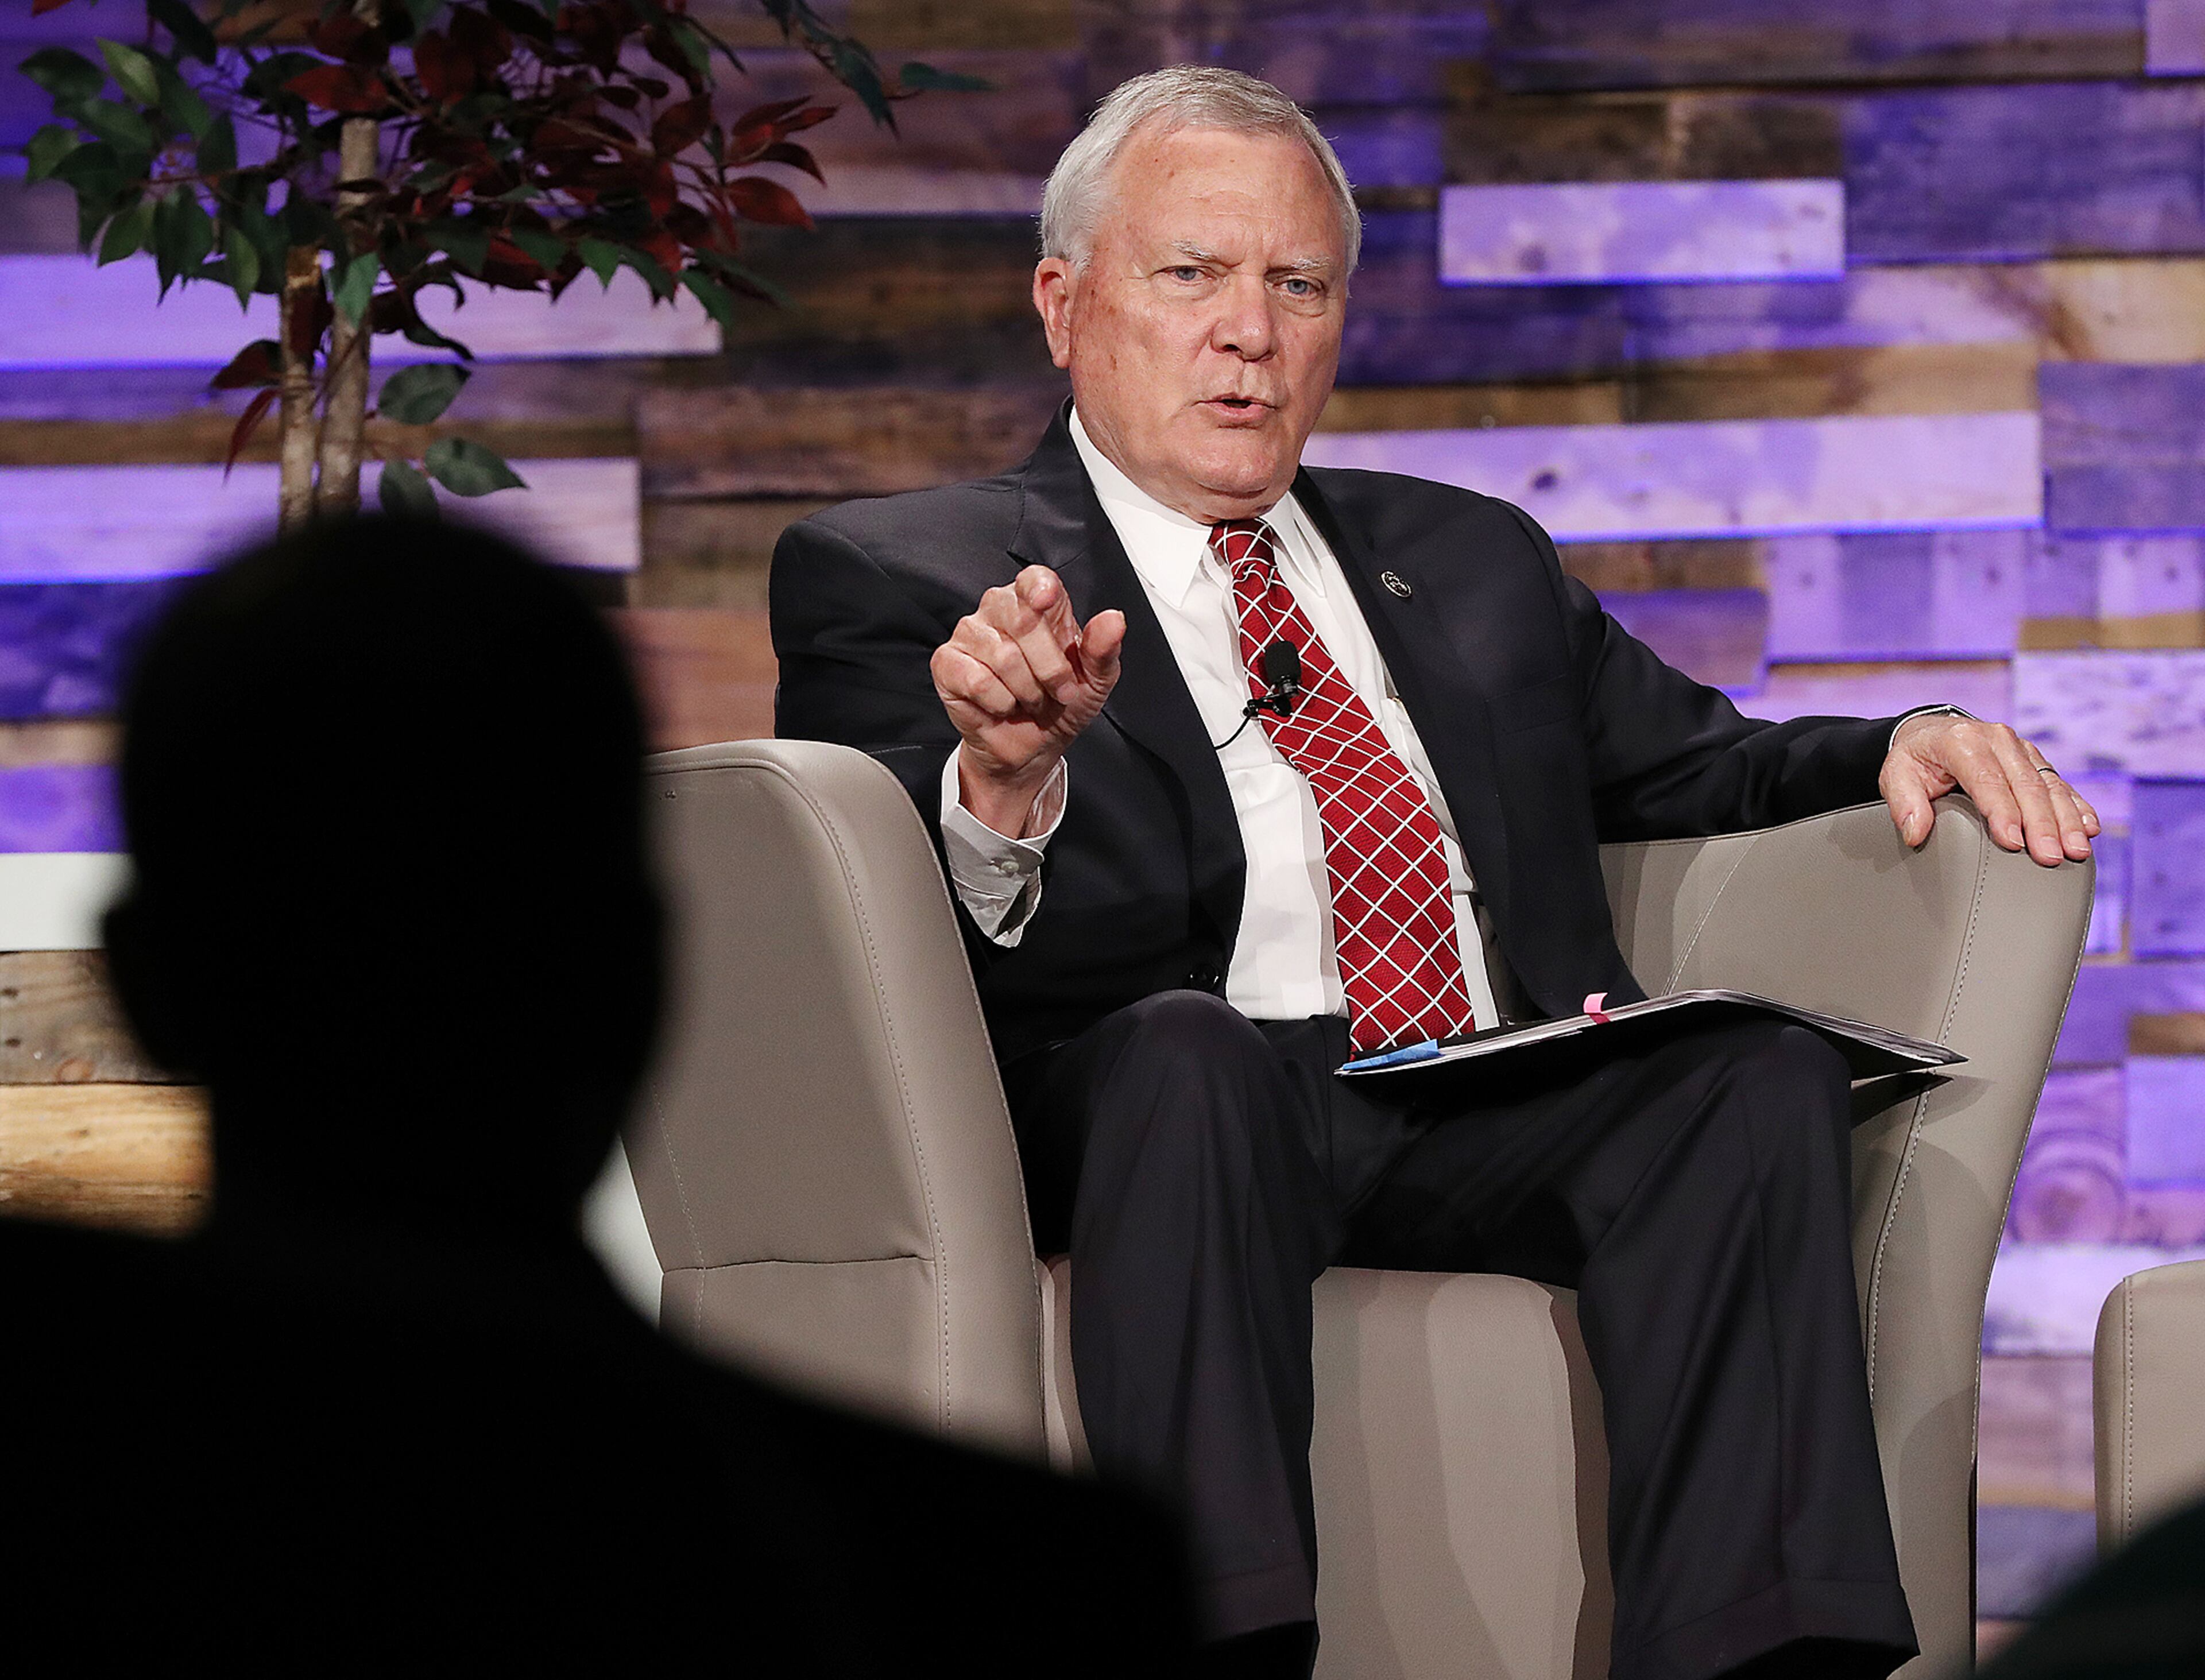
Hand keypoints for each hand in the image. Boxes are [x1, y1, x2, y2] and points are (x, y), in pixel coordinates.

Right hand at [930, 565, 1125, 835]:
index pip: (1034, 579)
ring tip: (1029, 699)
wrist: (1032, 747)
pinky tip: (1002, 705)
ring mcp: (969, 634)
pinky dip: (999, 702)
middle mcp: (999, 610)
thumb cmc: (1059, 704)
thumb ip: (1103, 649)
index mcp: (1035, 603)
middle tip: (1059, 691)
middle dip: (1050, 667)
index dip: (1040, 588)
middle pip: (1023, 619)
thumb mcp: (1094, 680)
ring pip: (1003, 655)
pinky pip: (976, 679)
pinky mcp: (947, 663)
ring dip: (1026, 691)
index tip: (1047, 601)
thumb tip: (1114, 619)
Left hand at [1880, 713, 2099, 866]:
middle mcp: (1997, 739)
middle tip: (2051, 857)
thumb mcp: (1896, 775)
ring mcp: (2020, 748)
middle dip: (2041, 824)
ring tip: (2076, 850)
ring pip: (2049, 785)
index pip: (1986, 780)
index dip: (2002, 812)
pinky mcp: (2034, 759)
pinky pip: (2060, 783)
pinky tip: (2089, 828)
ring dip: (2066, 820)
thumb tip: (1915, 833)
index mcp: (1962, 742)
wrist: (1930, 733)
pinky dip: (2076, 806)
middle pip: (2025, 785)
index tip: (2012, 843)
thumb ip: (1904, 803)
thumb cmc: (1914, 759)